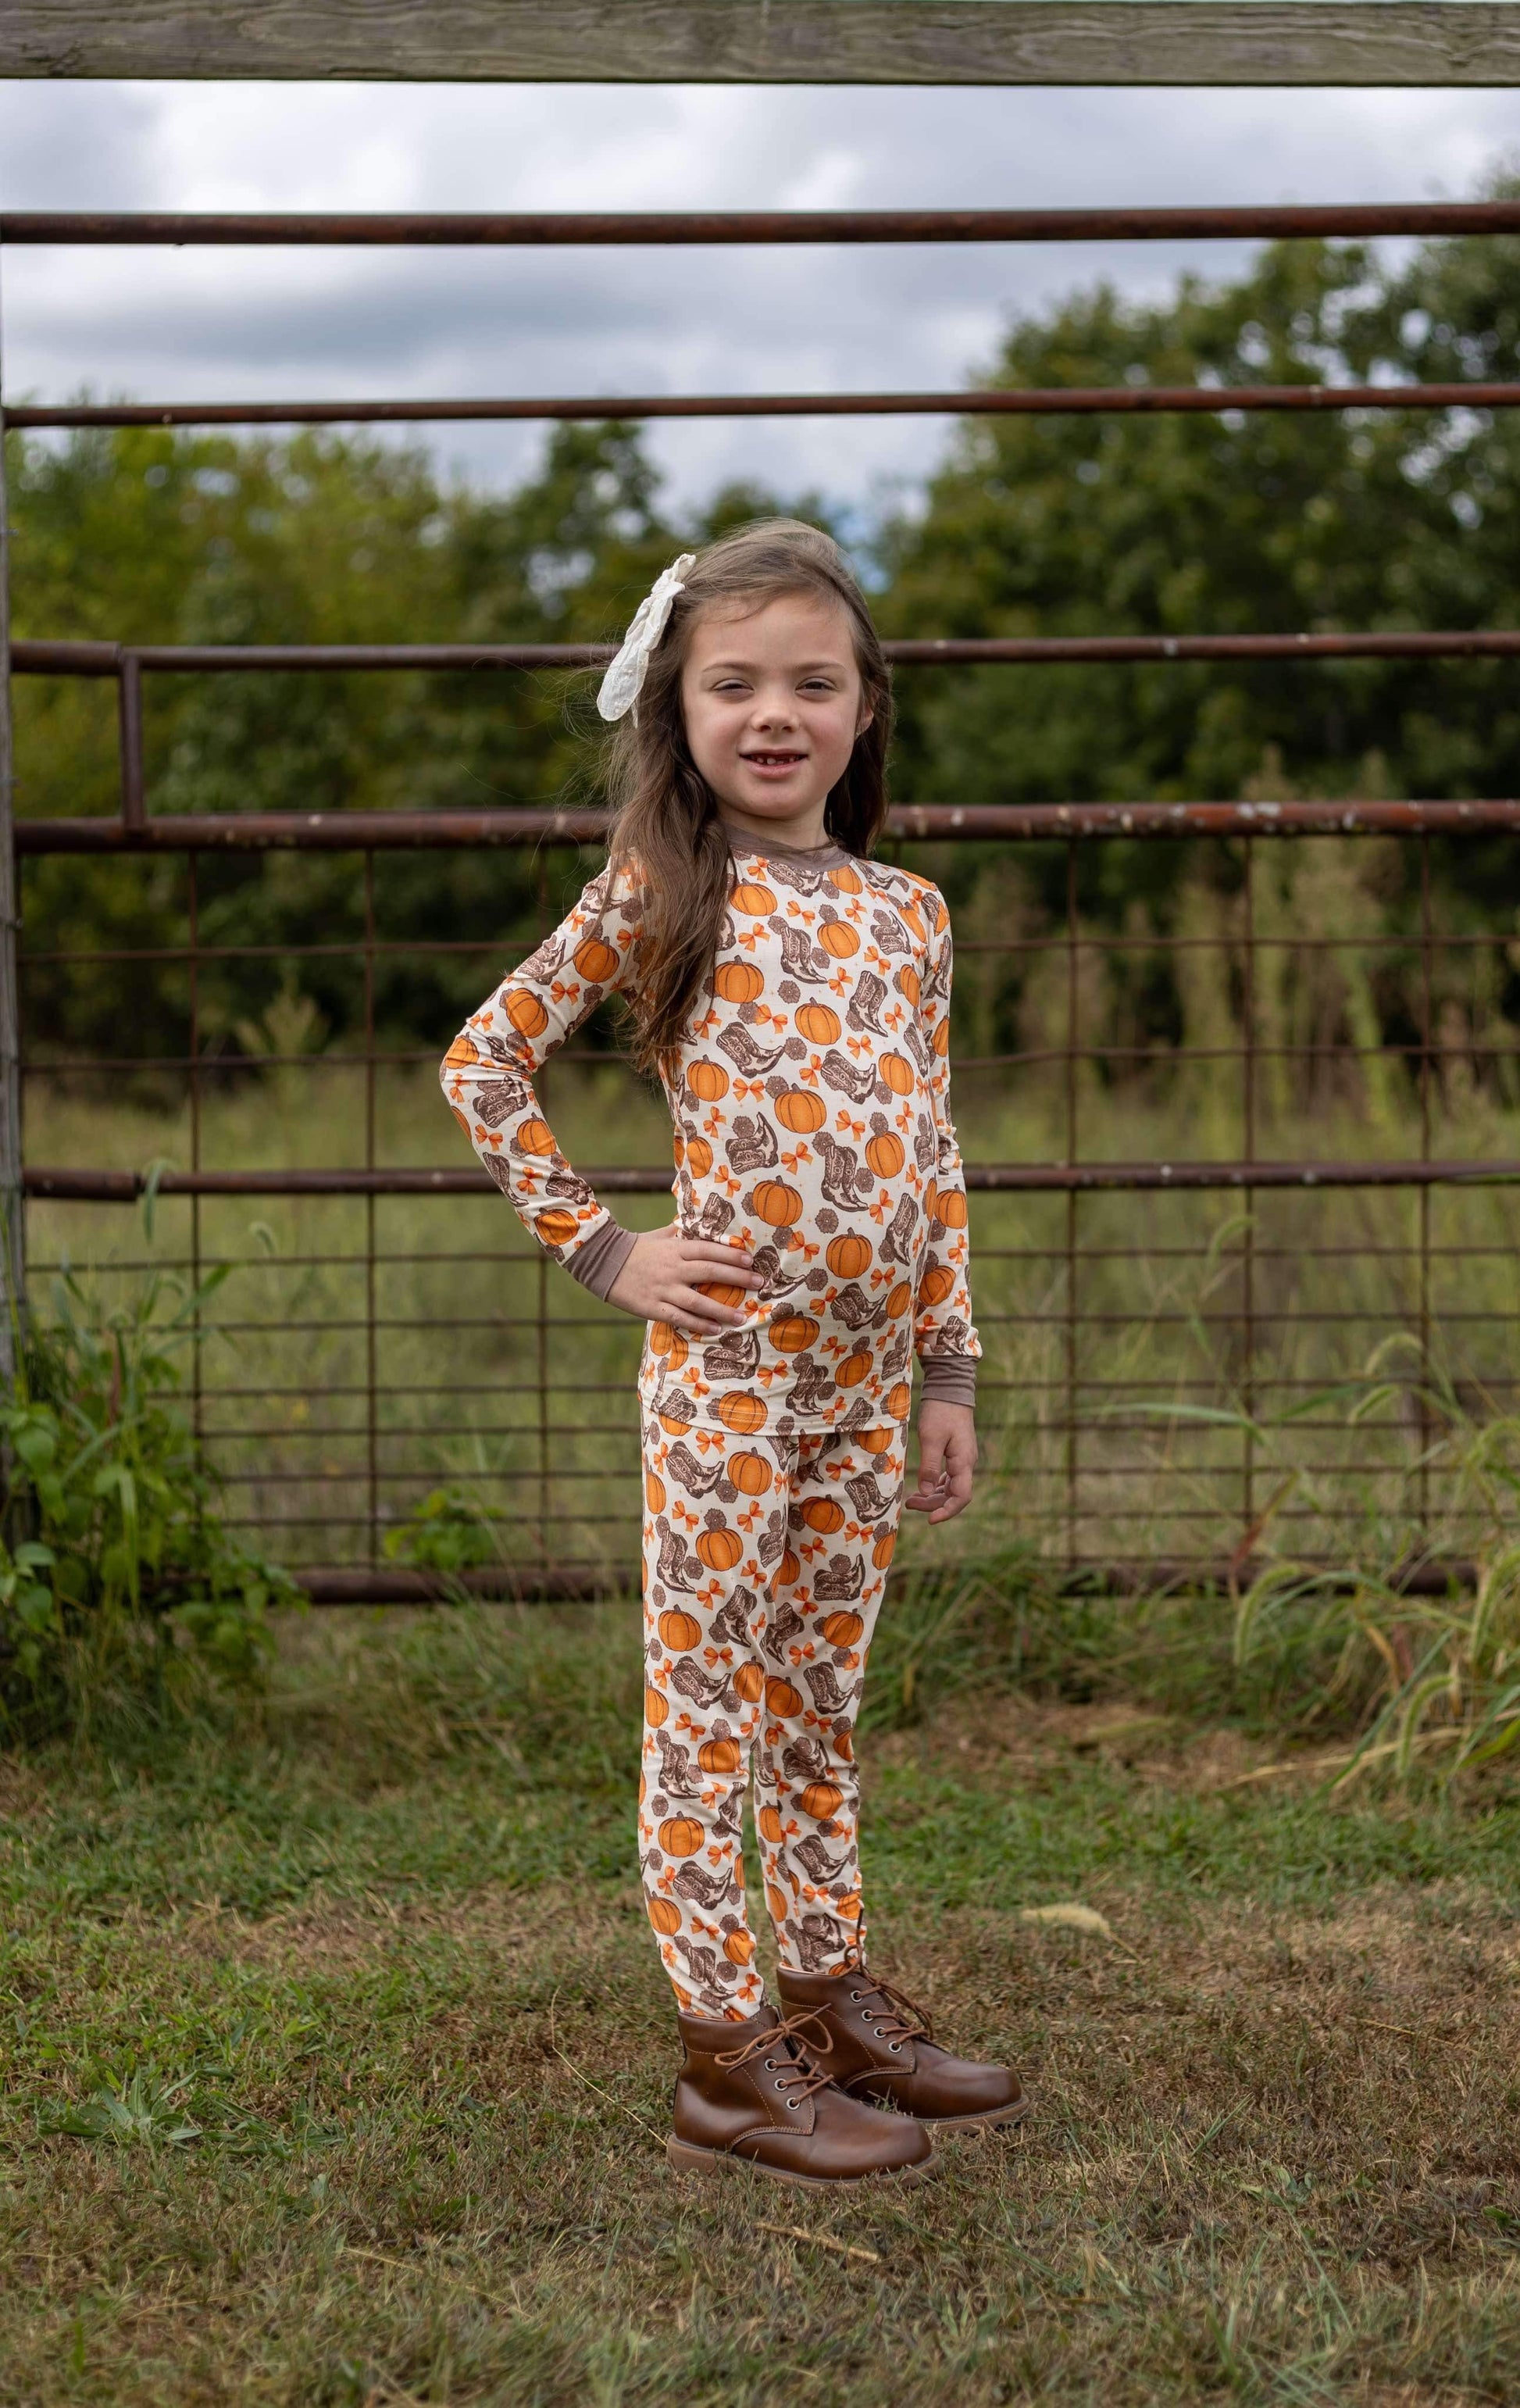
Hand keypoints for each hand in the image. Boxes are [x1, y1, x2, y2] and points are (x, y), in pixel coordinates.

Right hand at [607, 1224, 761, 1335]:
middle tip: (758, 1283)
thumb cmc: (636, 1248)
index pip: (709, 1250)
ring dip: (721, 1309)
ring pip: (697, 1300)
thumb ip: (682, 1232)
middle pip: (709, 1272)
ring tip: (741, 1317)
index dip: (730, 1254)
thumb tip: (703, 1223)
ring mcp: (663, 1289)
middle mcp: (672, 1268)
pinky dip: (698, 1323)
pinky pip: (679, 1317)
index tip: (750, 1260)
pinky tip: (715, 1328)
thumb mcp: (660, 1236)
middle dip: (737, 1277)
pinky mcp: (652, 1307)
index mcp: (675, 1249)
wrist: (603, 1263)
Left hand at [905, 1399, 977, 1523]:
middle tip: (909, 1505)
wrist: (949, 1389)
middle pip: (954, 1495)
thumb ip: (929, 1466)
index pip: (961, 1497)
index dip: (947, 1512)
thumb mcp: (931, 1438)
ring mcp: (962, 1458)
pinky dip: (935, 1485)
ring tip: (912, 1500)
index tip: (930, 1520)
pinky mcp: (956, 1453)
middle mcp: (966, 1463)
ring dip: (933, 1496)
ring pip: (950, 1487)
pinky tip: (922, 1486)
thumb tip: (924, 1492)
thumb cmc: (940, 1411)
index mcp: (964, 1462)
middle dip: (933, 1504)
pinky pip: (949, 1477)